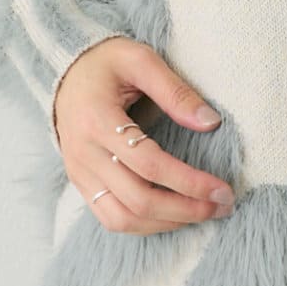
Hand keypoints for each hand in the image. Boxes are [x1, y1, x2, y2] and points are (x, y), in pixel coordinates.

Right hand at [53, 36, 235, 232]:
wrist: (64, 73)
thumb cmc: (105, 63)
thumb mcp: (140, 60)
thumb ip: (176, 91)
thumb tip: (211, 122)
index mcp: (98, 121)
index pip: (149, 164)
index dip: (189, 182)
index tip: (223, 189)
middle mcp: (84, 154)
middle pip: (138, 200)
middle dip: (186, 209)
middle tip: (222, 206)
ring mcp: (79, 173)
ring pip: (123, 219)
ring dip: (168, 223)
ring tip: (203, 214)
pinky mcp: (81, 184)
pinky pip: (111, 218)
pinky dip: (145, 225)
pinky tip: (175, 216)